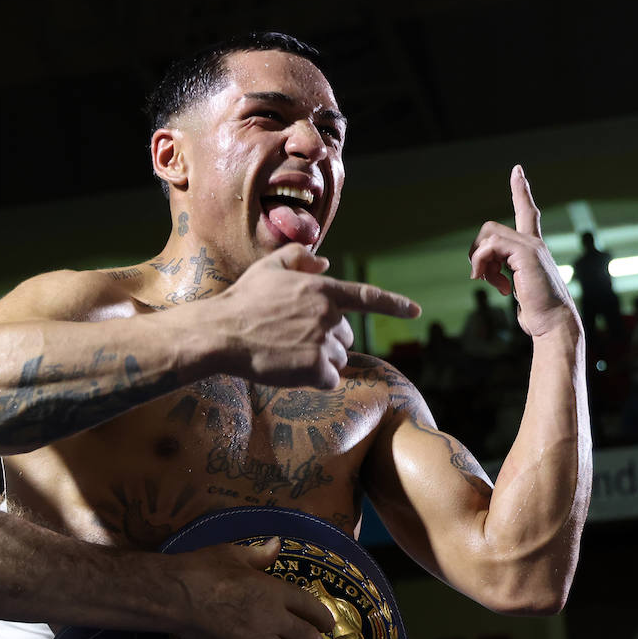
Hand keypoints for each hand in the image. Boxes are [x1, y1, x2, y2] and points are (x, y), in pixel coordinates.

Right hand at [167, 538, 349, 638]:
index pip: (308, 605)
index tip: (330, 627)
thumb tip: (277, 543)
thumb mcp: (234, 554)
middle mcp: (273, 617)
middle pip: (308, 638)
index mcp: (274, 590)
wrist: (177, 594)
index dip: (322, 616)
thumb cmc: (202, 569)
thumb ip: (260, 554)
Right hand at [206, 244, 419, 387]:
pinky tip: (290, 369)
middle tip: (292, 339)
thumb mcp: (268, 268)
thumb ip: (300, 259)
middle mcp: (328, 314)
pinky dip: (314, 379)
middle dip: (326, 340)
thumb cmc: (242, 301)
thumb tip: (325, 262)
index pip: (368, 297)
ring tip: (287, 353)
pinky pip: (328, 379)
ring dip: (319, 361)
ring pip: (337, 359)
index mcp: (322, 289)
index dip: (394, 304)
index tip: (416, 311)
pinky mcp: (314, 367)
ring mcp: (323, 341)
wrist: (221, 333)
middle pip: (345, 336)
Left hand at [468, 166, 578, 338]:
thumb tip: (482, 272)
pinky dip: (483, 264)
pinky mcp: (526, 253)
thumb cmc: (537, 312)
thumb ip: (505, 275)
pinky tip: (496, 284)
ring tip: (490, 282)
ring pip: (488, 236)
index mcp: (533, 249)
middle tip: (482, 277)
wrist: (553, 323)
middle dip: (477, 252)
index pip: (528, 213)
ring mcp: (532, 246)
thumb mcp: (517, 289)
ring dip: (479, 261)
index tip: (517, 170)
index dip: (521, 192)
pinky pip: (490, 246)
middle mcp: (534, 243)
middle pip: (490, 229)